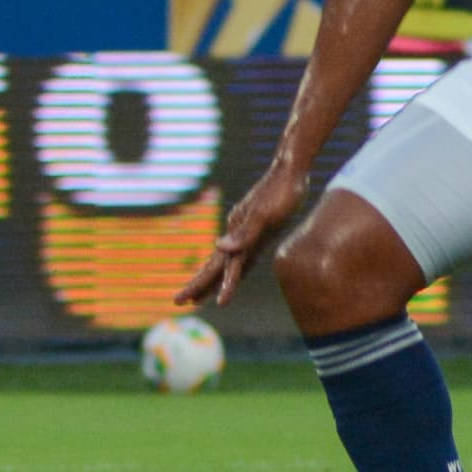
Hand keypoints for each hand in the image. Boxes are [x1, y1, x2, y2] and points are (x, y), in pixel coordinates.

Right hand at [181, 157, 305, 308]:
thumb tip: (218, 248)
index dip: (201, 284)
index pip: (215, 266)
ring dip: (214, 279)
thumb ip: (244, 233)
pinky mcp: (261, 230)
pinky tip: (236, 271)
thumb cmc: (281, 192)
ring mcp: (248, 233)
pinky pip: (244, 256)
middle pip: (214, 267)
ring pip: (227, 263)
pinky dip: (236, 268)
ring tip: (201, 296)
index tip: (185, 301)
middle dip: (198, 285)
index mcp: (235, 234)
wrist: (292, 169)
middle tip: (178, 302)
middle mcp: (237, 235)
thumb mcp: (264, 215)